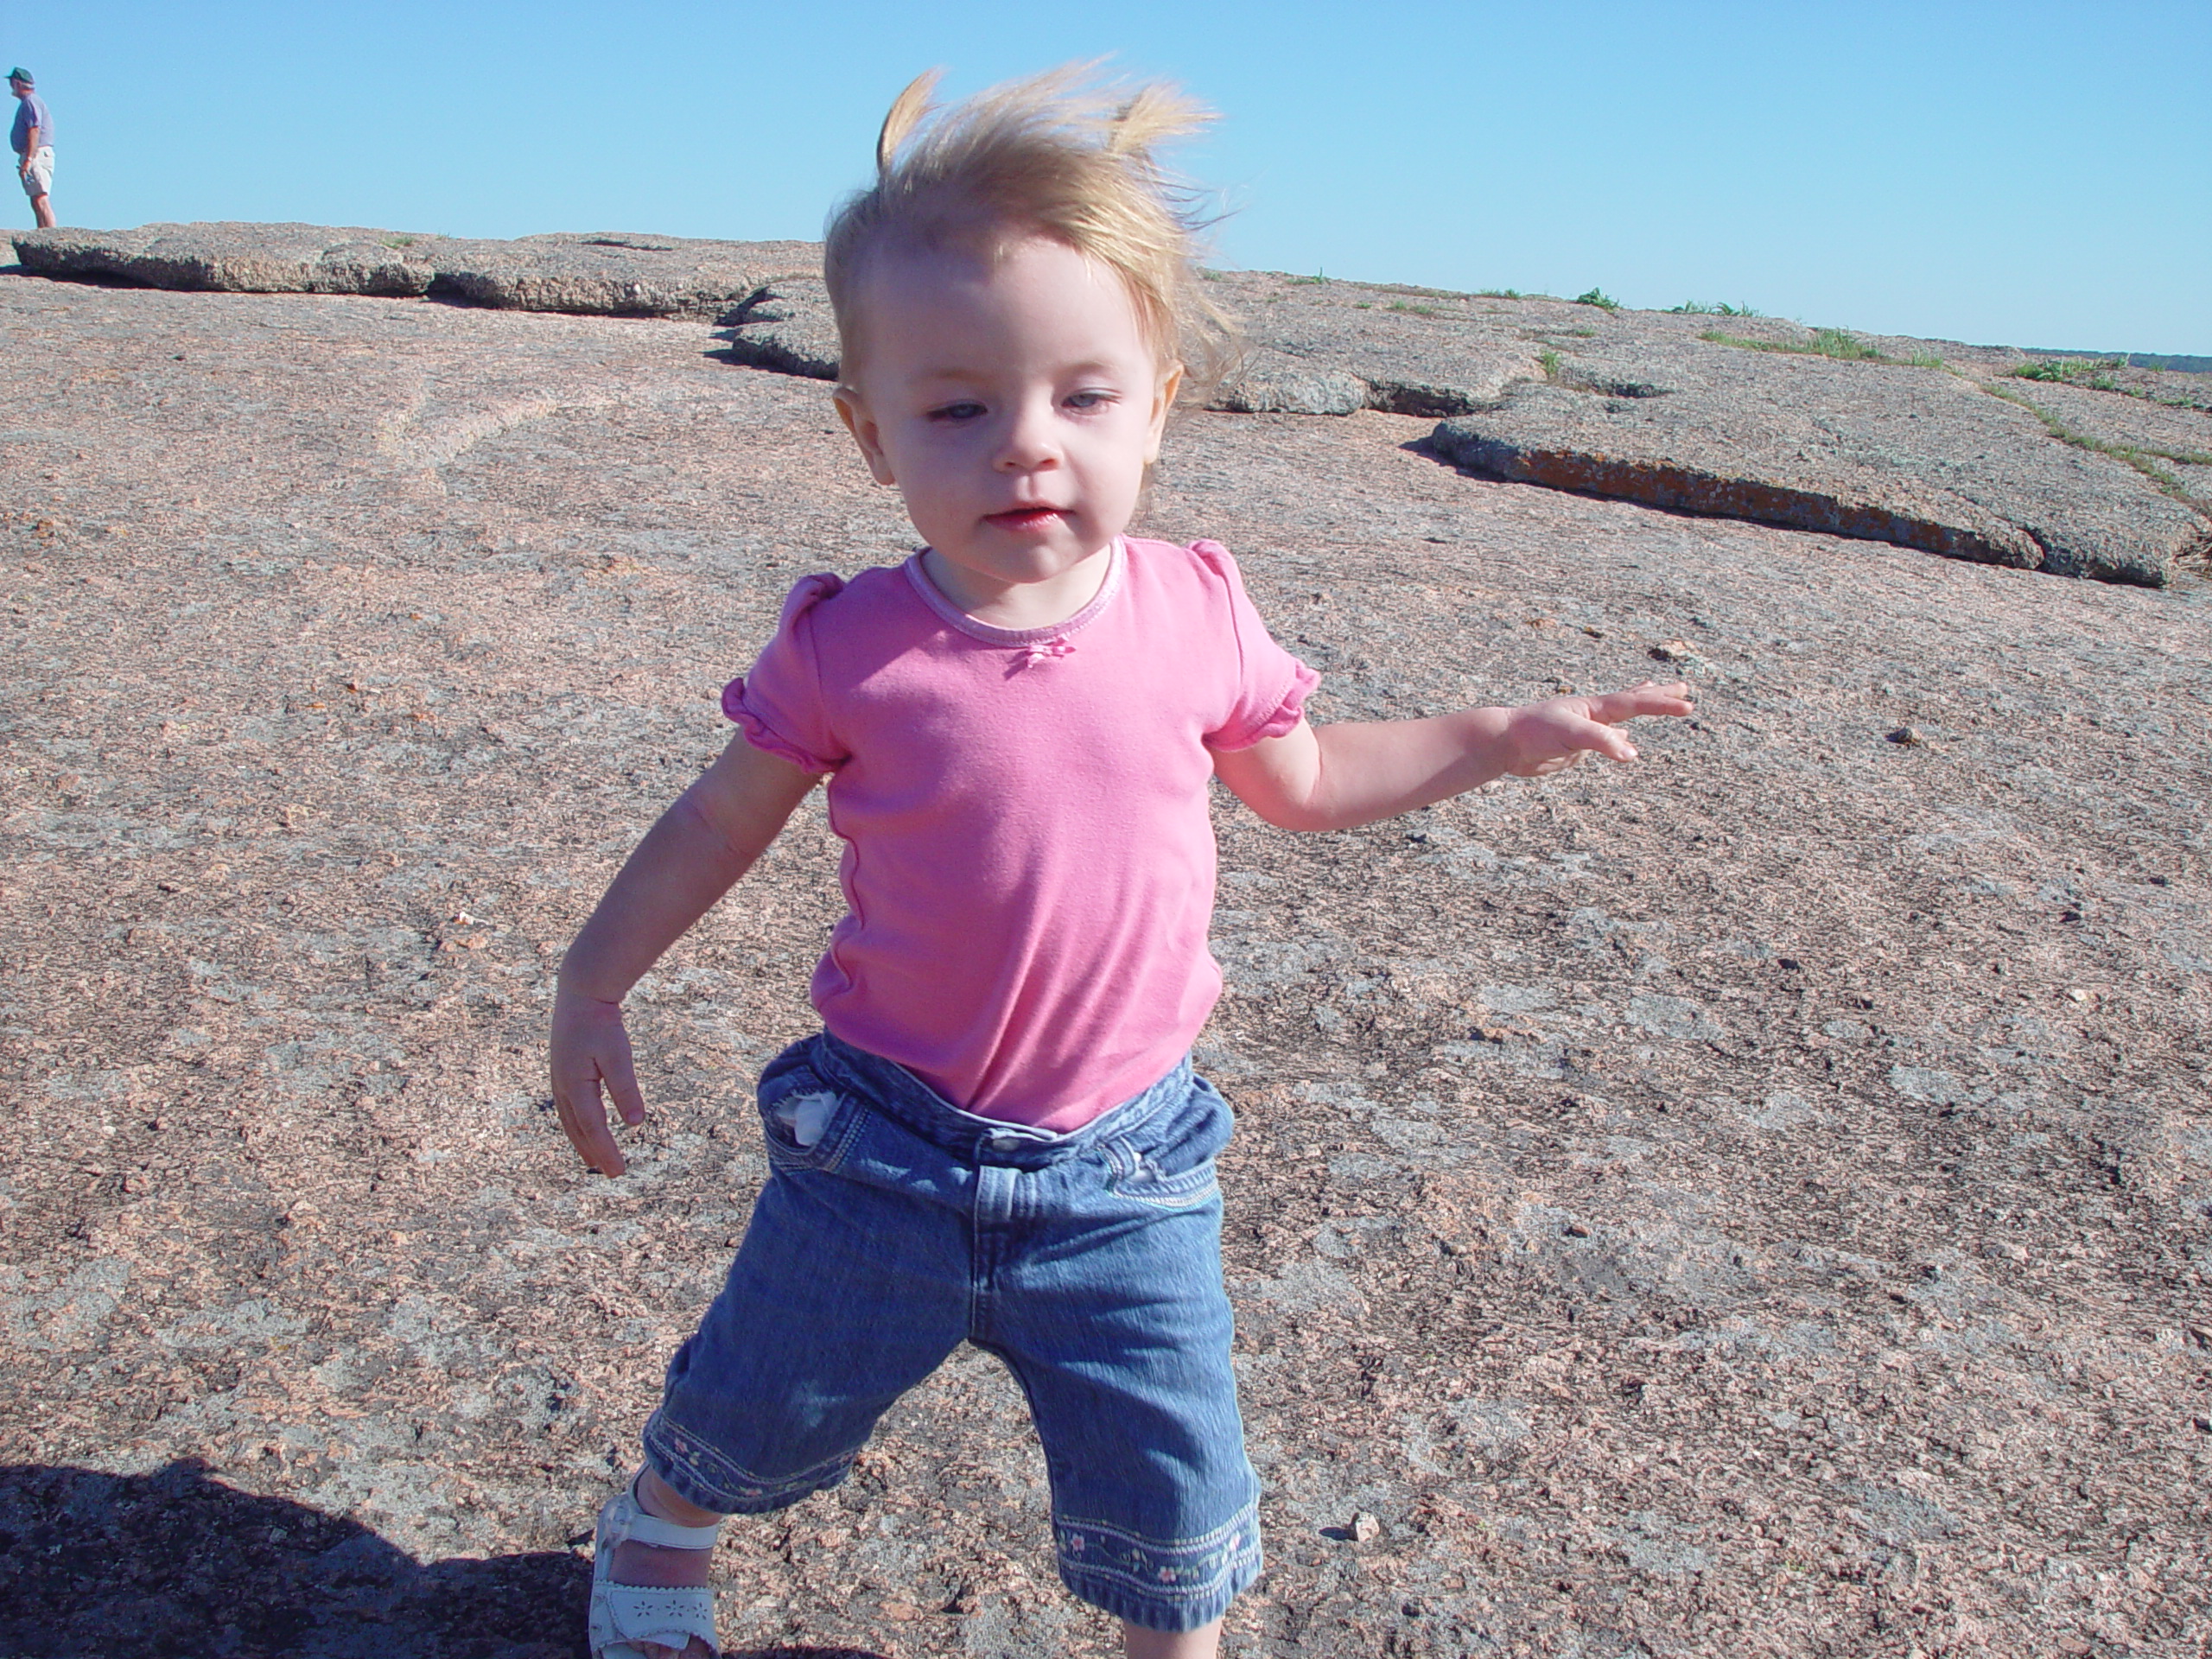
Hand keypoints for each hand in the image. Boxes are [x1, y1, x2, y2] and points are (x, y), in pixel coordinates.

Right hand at [549, 982, 647, 1175]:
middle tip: (612, 1173)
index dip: (606, 1151)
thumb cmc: (601, 1022)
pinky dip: (578, 1124)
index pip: (593, 1128)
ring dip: (583, 1142)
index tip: (619, 1172)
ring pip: (571, 1120)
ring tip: (594, 1160)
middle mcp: (562, 1087)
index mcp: (575, 1086)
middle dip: (595, 1153)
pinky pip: (569, 1107)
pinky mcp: (562, 1071)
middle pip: (579, 1130)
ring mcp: (559, 1079)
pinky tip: (586, 1127)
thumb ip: (625, 1088)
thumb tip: (635, 1122)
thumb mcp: (617, 1054)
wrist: (581, 991)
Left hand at [1494, 681, 1693, 776]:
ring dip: (1640, 707)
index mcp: (1594, 707)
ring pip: (1621, 717)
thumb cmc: (1534, 732)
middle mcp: (1593, 715)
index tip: (1688, 704)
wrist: (1505, 743)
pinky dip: (1620, 736)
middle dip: (1659, 696)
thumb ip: (1602, 742)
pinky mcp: (1576, 747)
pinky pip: (1606, 740)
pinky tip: (1625, 738)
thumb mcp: (1571, 735)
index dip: (1663, 704)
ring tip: (1656, 695)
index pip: (1637, 703)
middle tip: (1684, 687)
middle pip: (1633, 701)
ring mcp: (1586, 730)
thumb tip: (1632, 753)